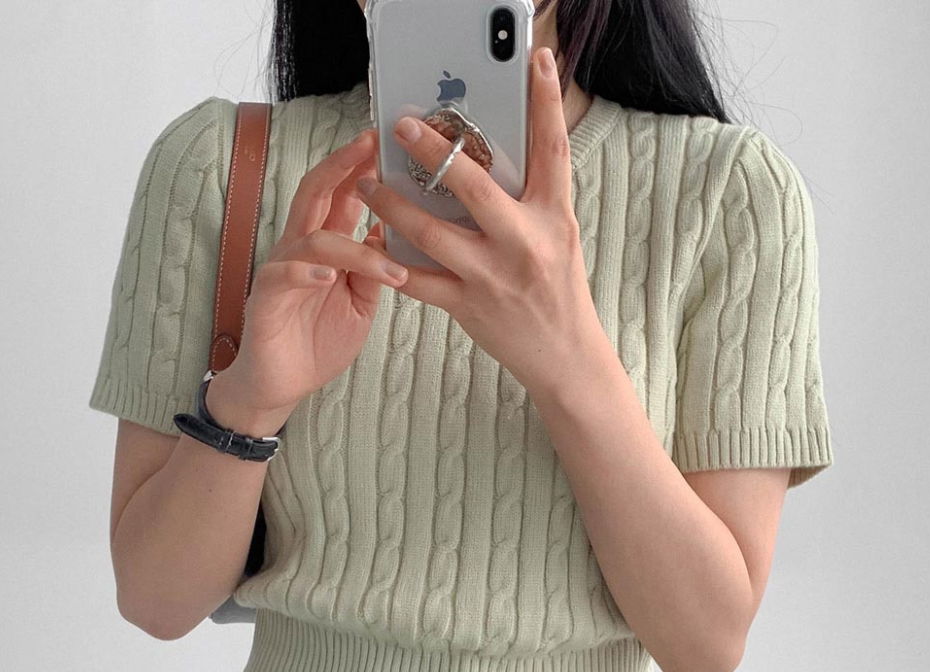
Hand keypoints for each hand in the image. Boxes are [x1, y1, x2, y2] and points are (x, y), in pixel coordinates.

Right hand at [225, 129, 409, 414]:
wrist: (281, 386)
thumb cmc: (318, 343)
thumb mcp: (360, 305)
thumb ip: (372, 271)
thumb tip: (390, 233)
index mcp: (323, 247)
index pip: (339, 195)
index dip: (359, 167)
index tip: (385, 143)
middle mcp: (298, 249)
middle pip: (315, 194)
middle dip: (343, 167)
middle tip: (371, 146)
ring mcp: (280, 271)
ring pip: (313, 238)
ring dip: (354, 250)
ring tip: (389, 268)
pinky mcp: (266, 299)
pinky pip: (285, 276)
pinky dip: (308, 273)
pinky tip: (328, 278)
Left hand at [354, 46, 600, 386]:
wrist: (562, 353)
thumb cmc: (558, 288)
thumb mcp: (558, 233)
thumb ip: (532, 194)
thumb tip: (501, 148)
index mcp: (552, 216)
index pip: (552, 148)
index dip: (545, 101)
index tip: (534, 60)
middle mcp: (522, 243)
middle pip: (473, 186)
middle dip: (434, 151)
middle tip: (401, 126)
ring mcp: (491, 276)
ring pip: (431, 233)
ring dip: (392, 205)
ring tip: (366, 184)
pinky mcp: (467, 306)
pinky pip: (418, 280)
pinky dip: (390, 261)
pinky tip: (370, 241)